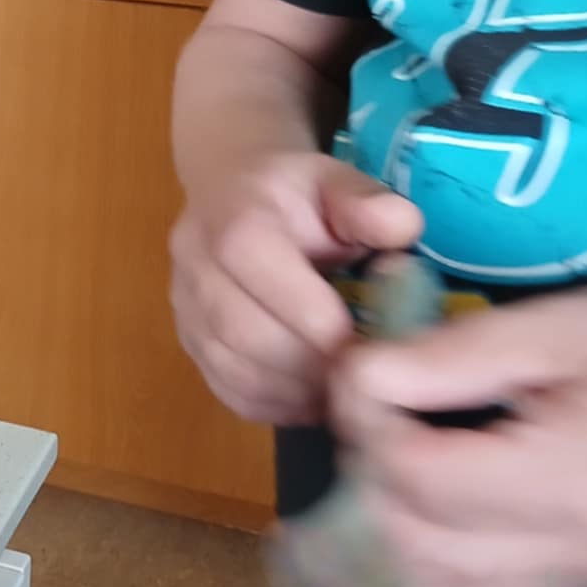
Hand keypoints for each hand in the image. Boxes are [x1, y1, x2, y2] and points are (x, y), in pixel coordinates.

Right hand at [171, 156, 419, 424]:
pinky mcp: (190, 344)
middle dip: (306, 361)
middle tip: (359, 378)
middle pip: (237, 326)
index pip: (249, 259)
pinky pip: (228, 390)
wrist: (234, 196)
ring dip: (293, 390)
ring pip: (230, 365)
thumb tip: (402, 229)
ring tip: (342, 391)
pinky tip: (315, 398)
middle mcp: (193, 260)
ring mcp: (184, 307)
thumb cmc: (298, 197)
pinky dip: (276, 405)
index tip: (361, 339)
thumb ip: (369, 203)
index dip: (306, 309)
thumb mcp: (338, 181)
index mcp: (231, 213)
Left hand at [332, 290, 586, 586]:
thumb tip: (366, 377)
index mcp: (566, 480)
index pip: (420, 477)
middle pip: (416, 545)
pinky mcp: (574, 580)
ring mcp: (572, 574)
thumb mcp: (561, 329)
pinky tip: (421, 505)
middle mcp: (567, 548)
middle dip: (369, 477)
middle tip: (371, 414)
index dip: (369, 426)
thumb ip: (457, 355)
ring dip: (388, 529)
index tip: (362, 376)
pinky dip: (428, 558)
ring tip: (389, 457)